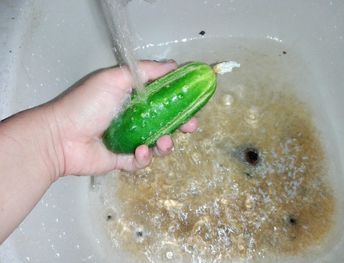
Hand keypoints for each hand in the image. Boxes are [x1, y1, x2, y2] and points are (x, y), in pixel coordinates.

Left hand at [51, 60, 197, 176]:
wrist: (61, 137)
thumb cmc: (88, 104)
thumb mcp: (116, 79)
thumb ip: (146, 71)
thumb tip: (173, 65)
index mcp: (133, 99)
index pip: (163, 99)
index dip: (179, 101)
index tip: (192, 101)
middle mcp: (134, 119)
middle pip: (165, 123)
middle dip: (181, 125)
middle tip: (190, 126)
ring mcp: (129, 140)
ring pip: (158, 144)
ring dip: (166, 144)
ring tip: (164, 142)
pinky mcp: (123, 159)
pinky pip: (141, 161)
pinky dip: (145, 157)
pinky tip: (141, 151)